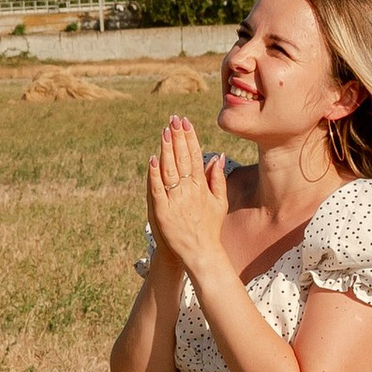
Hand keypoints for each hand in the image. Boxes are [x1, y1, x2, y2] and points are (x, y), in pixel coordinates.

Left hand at [144, 113, 229, 275]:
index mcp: (202, 187)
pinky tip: (152, 159)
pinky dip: (154, 174)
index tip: (186, 123)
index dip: (190, 139)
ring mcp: (176, 201)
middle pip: (182, 159)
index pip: (195, 157)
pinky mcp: (163, 211)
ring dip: (166, 150)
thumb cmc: (209, 228)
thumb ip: (217, 179)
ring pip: (170, 170)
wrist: (200, 252)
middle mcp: (189, 191)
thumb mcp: (219, 202)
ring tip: (164, 132)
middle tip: (173, 119)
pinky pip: (157, 189)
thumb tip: (217, 156)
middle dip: (178, 138)